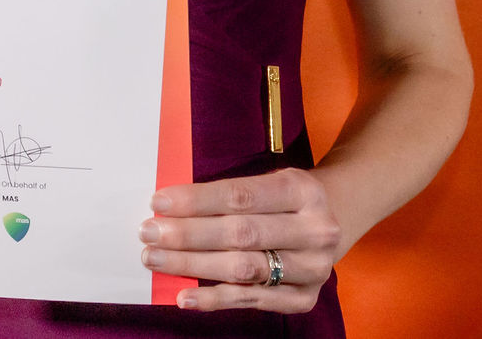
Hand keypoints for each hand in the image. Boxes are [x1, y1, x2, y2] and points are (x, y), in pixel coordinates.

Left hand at [138, 167, 342, 313]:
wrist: (332, 222)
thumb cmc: (282, 200)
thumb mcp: (266, 182)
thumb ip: (226, 195)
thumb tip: (168, 208)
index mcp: (302, 190)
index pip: (240, 196)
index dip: (196, 200)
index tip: (158, 203)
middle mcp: (314, 230)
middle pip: (240, 234)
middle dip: (187, 234)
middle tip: (148, 233)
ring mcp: (313, 268)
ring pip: (243, 269)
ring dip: (193, 265)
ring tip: (156, 260)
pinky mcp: (305, 299)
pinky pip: (252, 300)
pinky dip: (214, 299)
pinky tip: (185, 296)